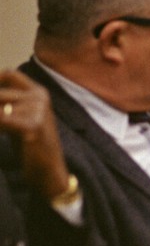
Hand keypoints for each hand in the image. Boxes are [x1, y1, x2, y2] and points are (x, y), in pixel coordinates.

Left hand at [0, 69, 70, 199]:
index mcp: (39, 93)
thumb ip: (6, 103)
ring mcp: (39, 110)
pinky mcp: (33, 125)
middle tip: (0, 123)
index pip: (10, 74)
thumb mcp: (19, 118)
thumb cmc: (31, 146)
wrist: (49, 172)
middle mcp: (40, 97)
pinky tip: (2, 134)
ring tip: (3, 130)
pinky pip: (1, 120)